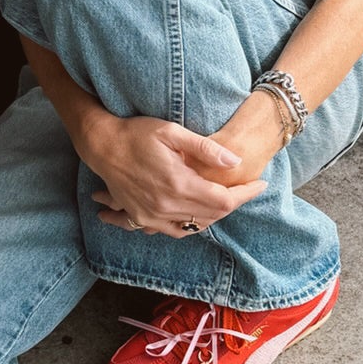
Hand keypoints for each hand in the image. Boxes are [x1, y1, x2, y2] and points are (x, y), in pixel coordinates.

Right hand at [82, 113, 268, 236]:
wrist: (102, 145)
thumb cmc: (137, 134)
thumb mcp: (172, 132)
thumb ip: (205, 148)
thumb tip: (235, 161)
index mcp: (179, 184)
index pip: (224, 200)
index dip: (246, 194)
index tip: (260, 184)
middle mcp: (167, 206)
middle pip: (213, 215)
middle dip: (233, 203)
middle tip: (243, 188)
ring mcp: (152, 216)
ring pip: (194, 227)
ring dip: (212, 216)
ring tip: (222, 199)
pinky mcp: (141, 218)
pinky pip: (172, 231)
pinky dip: (188, 226)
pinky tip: (194, 215)